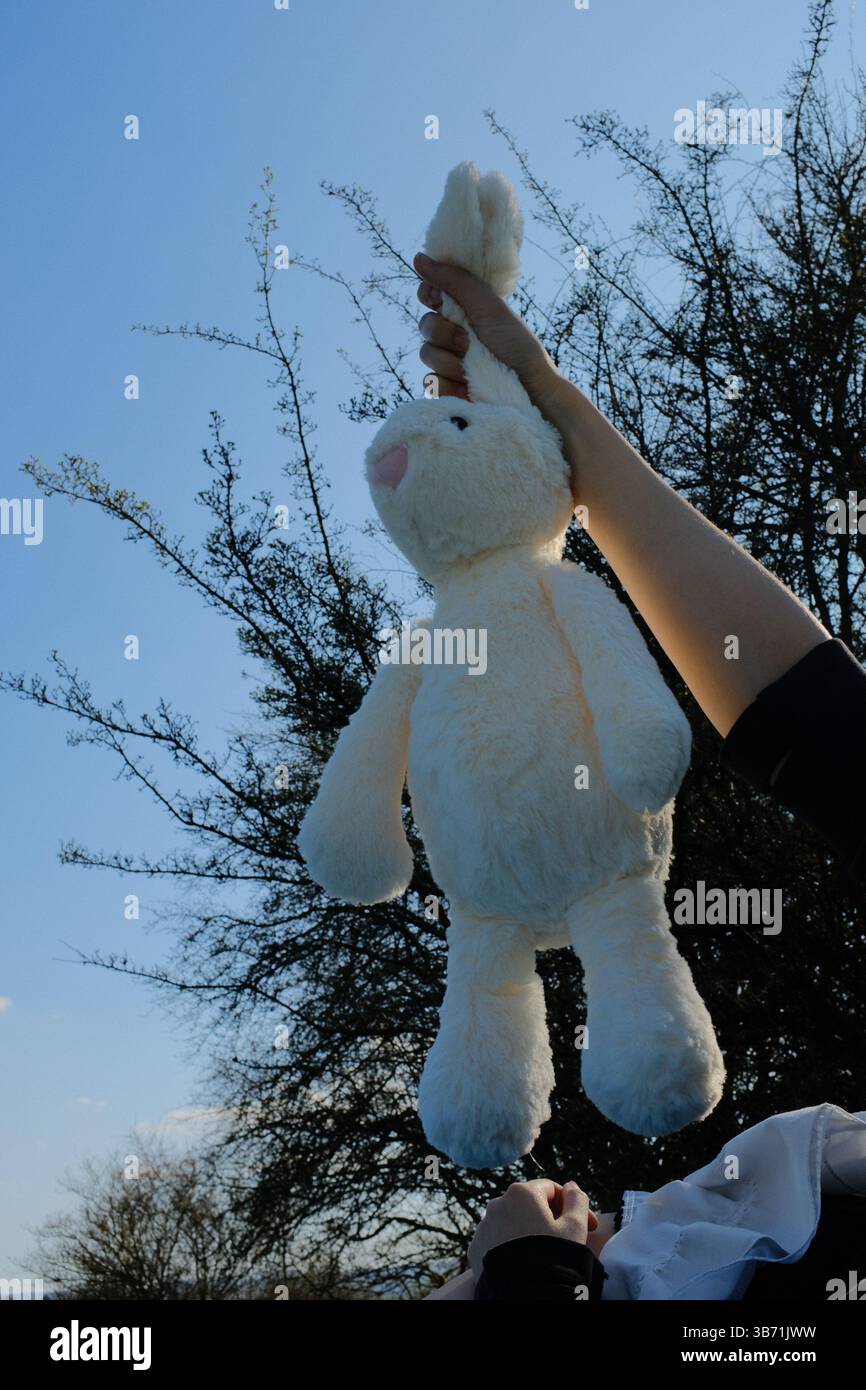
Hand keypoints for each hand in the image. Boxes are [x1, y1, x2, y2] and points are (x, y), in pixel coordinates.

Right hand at [414, 252, 568, 416]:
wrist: (530, 388)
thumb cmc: (516, 343)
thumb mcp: (488, 306)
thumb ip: (454, 280)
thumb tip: (419, 257)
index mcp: (463, 309)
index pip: (429, 294)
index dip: (429, 294)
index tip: (439, 298)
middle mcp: (453, 333)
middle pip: (425, 325)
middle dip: (445, 333)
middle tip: (468, 341)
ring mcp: (448, 361)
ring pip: (426, 354)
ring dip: (450, 360)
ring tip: (473, 367)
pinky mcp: (447, 388)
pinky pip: (432, 382)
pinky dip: (451, 384)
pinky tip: (469, 387)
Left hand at [468, 1179, 596, 1279]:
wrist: (525, 1297)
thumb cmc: (554, 1259)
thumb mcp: (575, 1227)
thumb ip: (577, 1200)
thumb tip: (571, 1187)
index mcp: (522, 1193)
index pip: (551, 1189)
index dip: (571, 1205)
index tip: (588, 1225)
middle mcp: (497, 1204)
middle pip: (530, 1204)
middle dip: (550, 1218)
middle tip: (567, 1239)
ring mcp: (483, 1227)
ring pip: (512, 1222)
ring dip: (529, 1231)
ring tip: (545, 1252)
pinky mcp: (475, 1248)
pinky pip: (498, 1240)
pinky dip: (511, 1245)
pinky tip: (525, 1261)